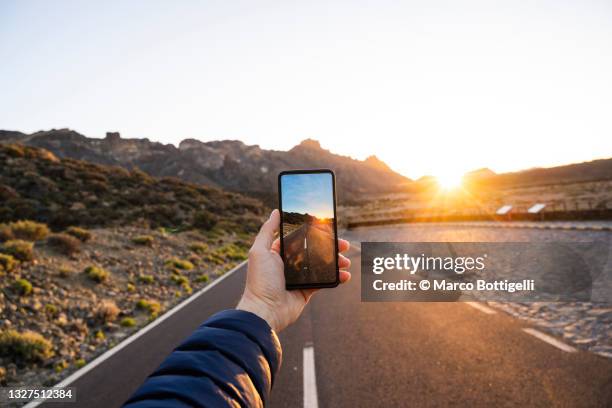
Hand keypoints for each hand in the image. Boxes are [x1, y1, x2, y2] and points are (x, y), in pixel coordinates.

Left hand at [237, 209, 350, 331]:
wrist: (265, 311)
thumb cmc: (260, 281)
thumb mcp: (259, 251)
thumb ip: (268, 230)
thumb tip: (275, 211)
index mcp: (279, 253)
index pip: (301, 238)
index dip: (315, 233)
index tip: (329, 228)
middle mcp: (289, 264)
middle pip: (315, 251)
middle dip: (330, 247)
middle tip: (343, 245)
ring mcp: (299, 278)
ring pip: (322, 265)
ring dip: (336, 262)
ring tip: (346, 261)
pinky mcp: (307, 291)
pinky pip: (324, 282)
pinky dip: (336, 278)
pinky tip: (345, 275)